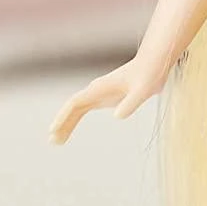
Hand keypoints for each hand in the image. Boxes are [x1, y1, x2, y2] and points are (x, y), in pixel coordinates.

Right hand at [48, 51, 168, 143]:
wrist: (154, 63)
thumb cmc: (149, 75)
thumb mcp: (143, 90)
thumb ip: (132, 102)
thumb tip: (118, 117)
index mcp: (101, 87)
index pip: (76, 102)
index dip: (64, 115)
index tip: (53, 129)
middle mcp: (96, 90)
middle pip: (72, 107)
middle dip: (61, 123)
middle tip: (52, 141)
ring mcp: (99, 93)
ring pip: (76, 110)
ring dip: (65, 124)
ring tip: (57, 142)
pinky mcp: (104, 98)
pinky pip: (83, 110)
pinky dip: (74, 120)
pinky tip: (67, 132)